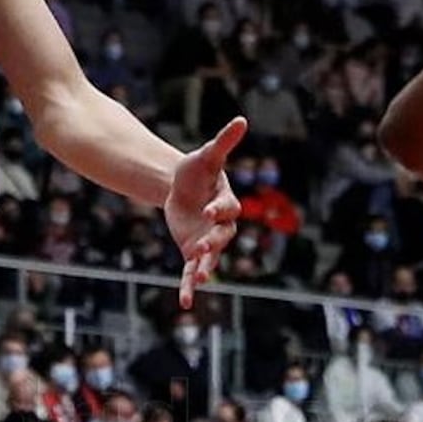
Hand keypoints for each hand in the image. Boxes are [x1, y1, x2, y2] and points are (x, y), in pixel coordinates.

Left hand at [164, 117, 246, 307]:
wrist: (181, 188)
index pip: (227, 209)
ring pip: (210, 258)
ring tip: (198, 280)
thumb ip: (224, 142)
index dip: (219, 210)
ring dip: (204, 269)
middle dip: (213, 244)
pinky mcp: (194, 253)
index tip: (209, 210)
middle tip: (202, 249)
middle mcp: (222, 226)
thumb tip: (241, 119)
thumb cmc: (197, 171)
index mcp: (227, 203)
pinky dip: (189, 286)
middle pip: (222, 237)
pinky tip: (186, 302)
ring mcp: (209, 242)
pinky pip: (193, 272)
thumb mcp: (207, 156)